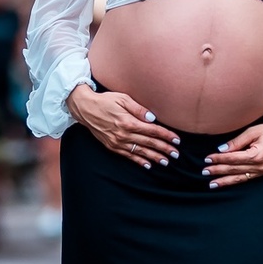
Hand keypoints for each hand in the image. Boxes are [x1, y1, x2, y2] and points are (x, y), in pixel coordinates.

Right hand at [66, 83, 180, 169]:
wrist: (85, 109)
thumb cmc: (106, 100)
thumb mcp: (123, 98)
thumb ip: (139, 109)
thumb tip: (153, 118)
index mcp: (128, 122)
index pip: (152, 130)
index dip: (166, 136)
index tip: (177, 140)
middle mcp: (124, 134)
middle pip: (149, 143)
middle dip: (164, 149)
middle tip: (176, 154)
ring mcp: (117, 142)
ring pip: (140, 152)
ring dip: (154, 157)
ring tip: (166, 162)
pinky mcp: (112, 146)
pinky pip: (128, 156)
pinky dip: (138, 161)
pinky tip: (147, 165)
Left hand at [204, 115, 262, 188]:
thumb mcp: (253, 131)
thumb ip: (237, 141)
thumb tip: (222, 149)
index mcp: (256, 155)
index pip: (232, 159)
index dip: (218, 159)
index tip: (207, 159)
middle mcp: (259, 166)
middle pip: (234, 169)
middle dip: (218, 171)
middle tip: (205, 171)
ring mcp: (262, 171)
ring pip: (239, 178)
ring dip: (224, 181)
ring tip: (212, 184)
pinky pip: (246, 179)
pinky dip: (235, 181)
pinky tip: (227, 182)